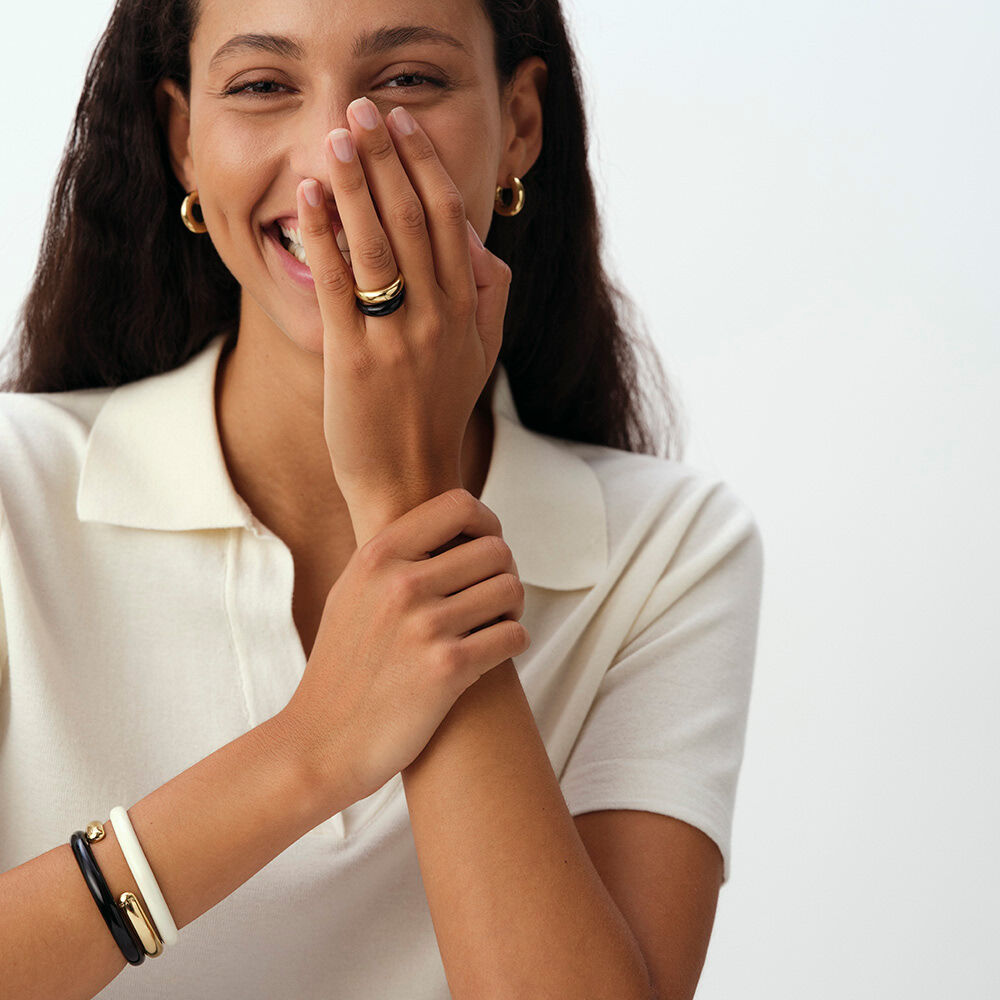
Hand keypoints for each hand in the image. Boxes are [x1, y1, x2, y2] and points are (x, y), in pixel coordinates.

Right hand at [279, 489, 529, 813]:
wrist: (321, 743)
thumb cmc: (342, 668)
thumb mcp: (351, 593)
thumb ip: (392, 557)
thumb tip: (451, 526)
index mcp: (376, 557)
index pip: (459, 505)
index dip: (486, 523)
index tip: (484, 548)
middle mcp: (401, 584)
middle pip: (495, 550)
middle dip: (503, 572)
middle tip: (493, 597)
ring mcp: (424, 626)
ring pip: (510, 590)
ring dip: (512, 609)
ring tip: (494, 624)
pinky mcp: (447, 669)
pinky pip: (513, 635)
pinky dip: (513, 643)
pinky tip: (493, 653)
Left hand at [295, 97, 512, 515]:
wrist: (412, 481)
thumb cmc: (440, 412)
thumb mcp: (483, 354)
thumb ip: (490, 293)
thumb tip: (476, 237)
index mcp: (468, 310)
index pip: (449, 219)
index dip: (424, 164)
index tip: (401, 123)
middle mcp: (437, 317)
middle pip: (413, 219)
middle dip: (385, 158)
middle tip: (360, 110)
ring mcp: (396, 338)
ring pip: (377, 244)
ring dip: (354, 184)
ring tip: (335, 138)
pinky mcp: (353, 360)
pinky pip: (338, 287)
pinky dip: (323, 238)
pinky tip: (307, 199)